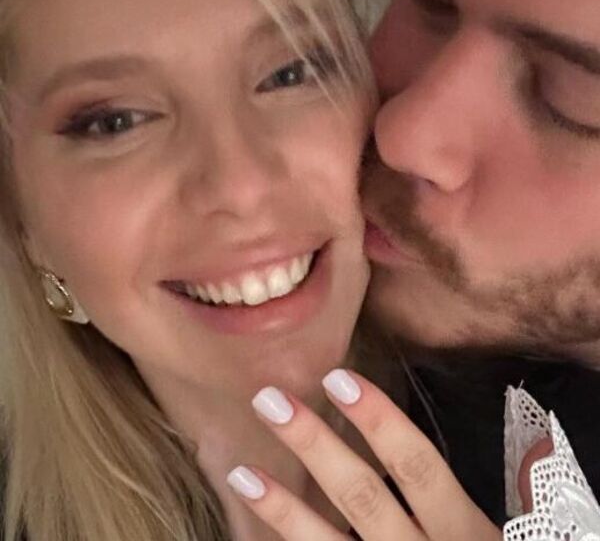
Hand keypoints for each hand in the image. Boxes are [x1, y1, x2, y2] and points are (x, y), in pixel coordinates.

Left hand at [226, 369, 502, 539]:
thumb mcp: (497, 540)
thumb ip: (482, 499)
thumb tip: (484, 442)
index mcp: (463, 534)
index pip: (417, 466)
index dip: (378, 420)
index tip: (336, 378)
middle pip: (362, 496)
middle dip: (314, 446)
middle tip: (268, 400)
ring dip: (281, 508)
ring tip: (240, 471)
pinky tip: (249, 532)